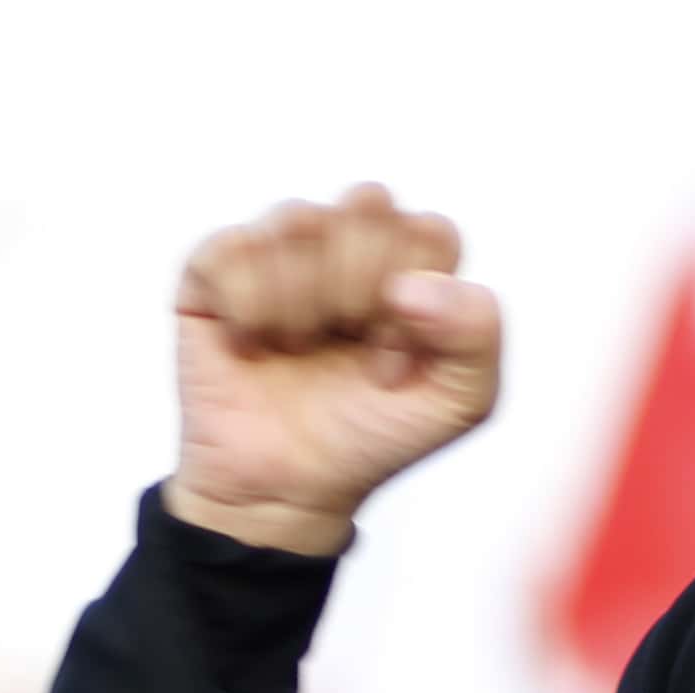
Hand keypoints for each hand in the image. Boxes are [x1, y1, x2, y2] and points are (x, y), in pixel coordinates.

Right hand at [166, 184, 502, 556]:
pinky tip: (253, 343)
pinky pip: (235, 248)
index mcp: (411, 265)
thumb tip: (412, 284)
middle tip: (349, 351)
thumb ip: (478, 335)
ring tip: (299, 349)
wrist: (289, 487)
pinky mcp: (216, 264)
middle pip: (370, 204)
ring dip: (305, 303)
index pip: (432, 232)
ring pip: (301, 218)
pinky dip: (249, 310)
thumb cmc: (372, 435)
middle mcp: (347, 242)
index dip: (419, 305)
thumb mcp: (459, 403)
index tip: (395, 362)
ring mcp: (281, 246)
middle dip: (363, 293)